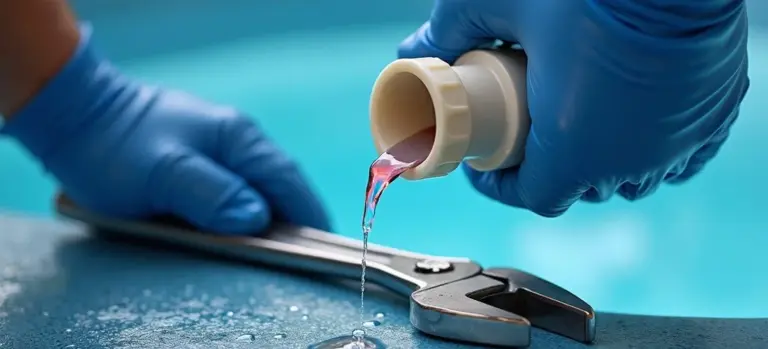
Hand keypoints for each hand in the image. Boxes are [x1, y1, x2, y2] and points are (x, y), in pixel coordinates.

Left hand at [1, 26, 330, 234]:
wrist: (77, 116)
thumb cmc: (116, 146)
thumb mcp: (164, 174)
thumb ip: (213, 194)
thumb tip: (257, 219)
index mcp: (238, 138)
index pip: (288, 180)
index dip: (308, 215)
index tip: (323, 247)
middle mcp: (238, 141)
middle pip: (279, 186)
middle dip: (292, 220)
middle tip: (297, 257)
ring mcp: (221, 149)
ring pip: (258, 189)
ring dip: (266, 218)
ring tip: (271, 251)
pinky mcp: (203, 161)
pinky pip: (236, 191)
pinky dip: (243, 213)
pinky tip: (238, 232)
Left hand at [398, 0, 749, 215]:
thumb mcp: (501, 1)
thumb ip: (449, 30)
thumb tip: (413, 52)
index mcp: (573, 147)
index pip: (533, 195)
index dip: (501, 184)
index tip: (486, 161)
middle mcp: (629, 159)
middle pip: (579, 188)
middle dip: (544, 168)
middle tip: (523, 132)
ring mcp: (675, 142)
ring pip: (629, 177)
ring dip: (597, 163)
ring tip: (574, 125)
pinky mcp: (711, 117)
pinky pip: (679, 157)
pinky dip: (649, 150)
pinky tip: (630, 128)